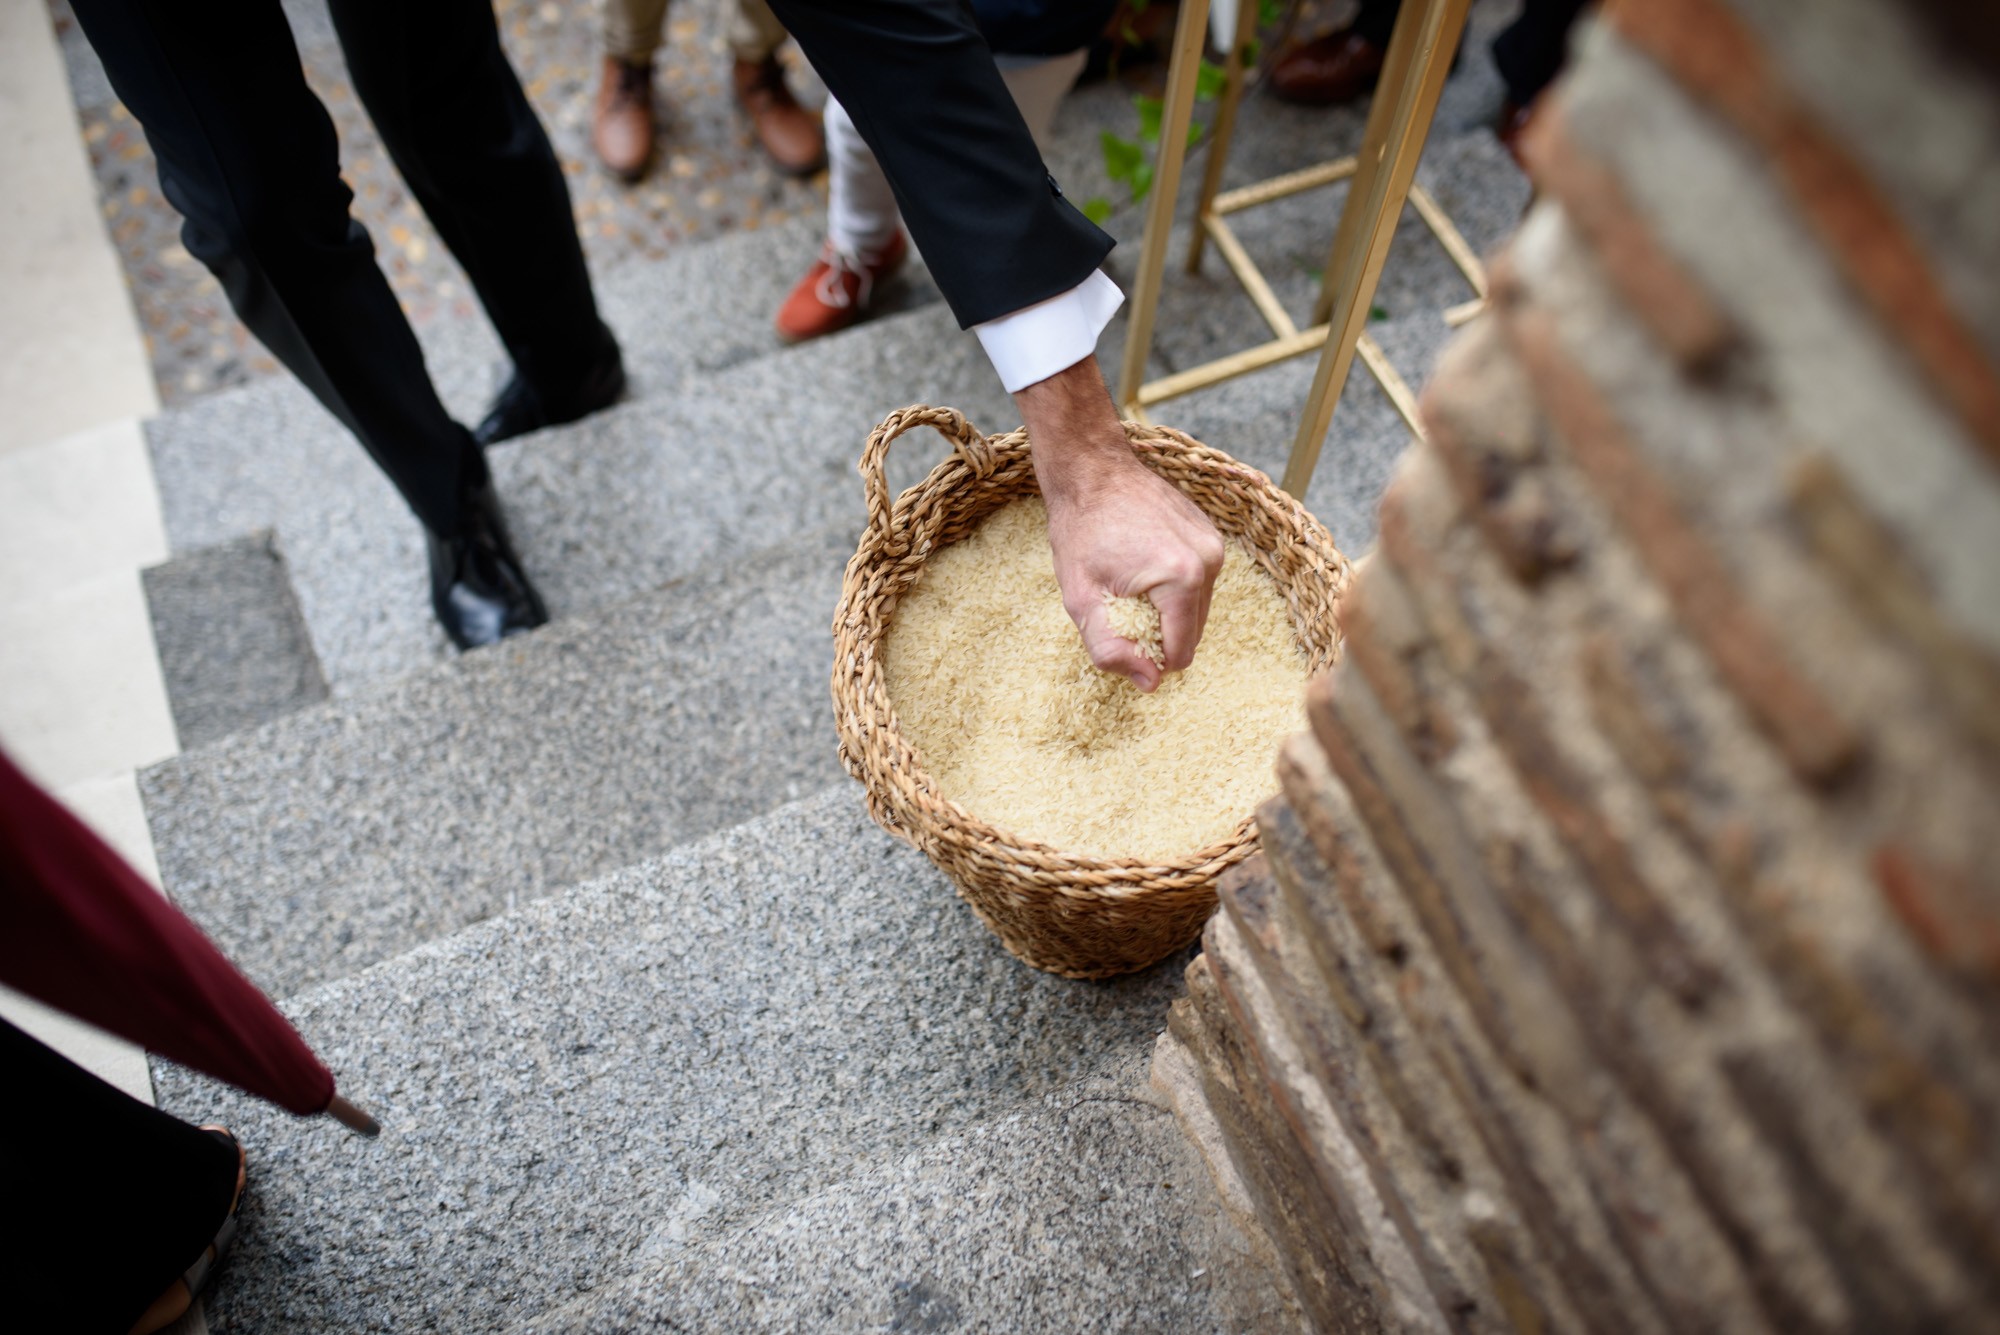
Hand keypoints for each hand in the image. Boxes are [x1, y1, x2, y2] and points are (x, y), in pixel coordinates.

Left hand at [1015, 358, 1224, 691]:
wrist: (1092, 467)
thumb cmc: (1080, 530)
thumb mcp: (1081, 598)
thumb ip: (1110, 649)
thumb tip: (1149, 683)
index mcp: (1182, 580)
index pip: (1180, 653)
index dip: (1147, 657)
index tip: (1118, 631)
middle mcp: (1209, 561)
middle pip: (1193, 633)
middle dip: (1158, 632)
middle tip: (1120, 605)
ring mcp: (1214, 545)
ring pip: (1197, 609)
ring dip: (1166, 610)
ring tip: (1130, 581)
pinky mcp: (1211, 534)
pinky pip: (1198, 582)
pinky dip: (1173, 586)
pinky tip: (1141, 562)